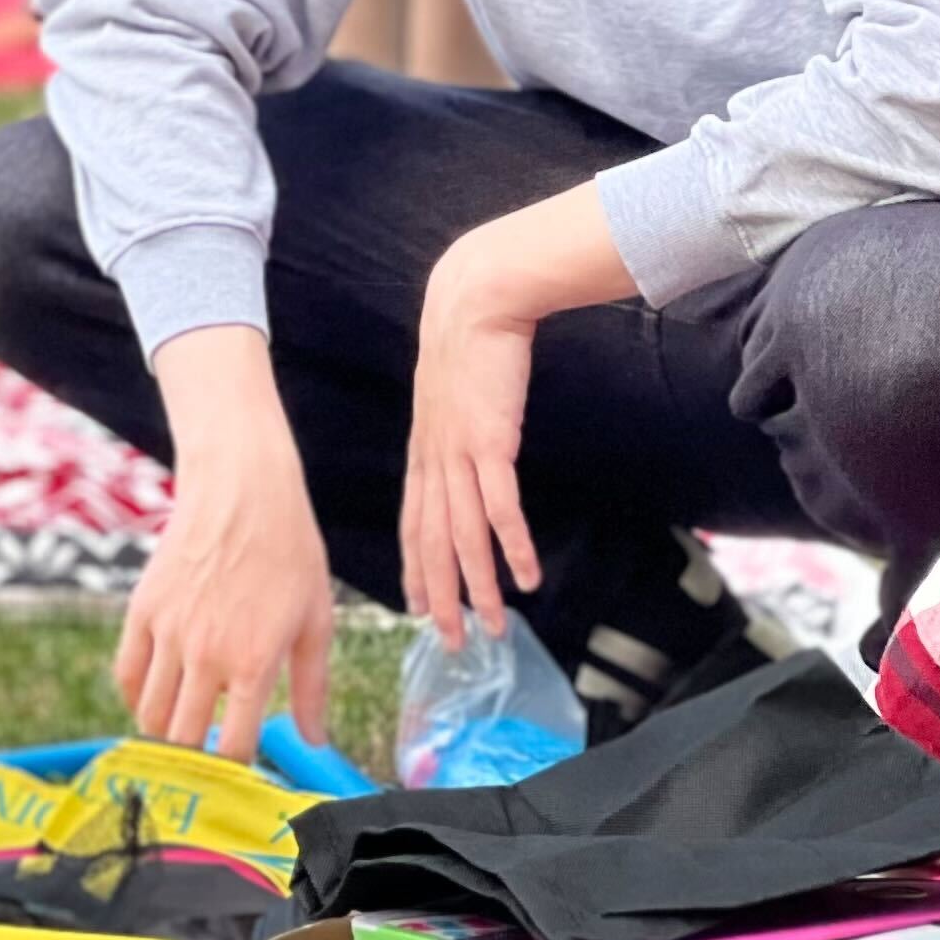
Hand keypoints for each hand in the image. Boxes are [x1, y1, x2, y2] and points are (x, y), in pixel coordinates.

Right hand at [120, 332, 336, 756]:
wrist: (242, 489)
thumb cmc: (290, 552)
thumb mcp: (315, 620)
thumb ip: (312, 687)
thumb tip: (315, 740)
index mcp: (253, 662)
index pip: (232, 747)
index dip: (234, 775)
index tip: (240, 781)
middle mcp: (206, 654)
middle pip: (184, 740)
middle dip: (195, 763)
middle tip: (206, 769)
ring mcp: (168, 632)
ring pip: (150, 715)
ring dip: (166, 735)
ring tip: (183, 737)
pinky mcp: (142, 610)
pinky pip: (127, 674)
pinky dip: (137, 698)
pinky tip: (156, 701)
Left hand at [403, 249, 544, 650]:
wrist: (475, 298)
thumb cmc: (469, 341)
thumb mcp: (453, 393)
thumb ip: (457, 425)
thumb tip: (471, 443)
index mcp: (423, 451)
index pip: (413, 524)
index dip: (415, 570)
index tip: (418, 607)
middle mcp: (434, 460)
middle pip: (431, 543)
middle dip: (440, 597)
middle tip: (449, 641)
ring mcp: (459, 453)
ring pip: (462, 536)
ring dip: (478, 586)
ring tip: (491, 626)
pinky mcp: (489, 442)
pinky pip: (500, 507)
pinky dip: (511, 546)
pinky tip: (526, 577)